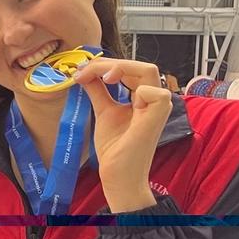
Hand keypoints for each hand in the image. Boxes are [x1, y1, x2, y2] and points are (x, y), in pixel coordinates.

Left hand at [73, 58, 172, 211]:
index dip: (106, 65)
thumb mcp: (103, 111)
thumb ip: (97, 91)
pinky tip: (124, 100)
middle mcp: (153, 99)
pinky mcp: (157, 117)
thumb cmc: (115, 148)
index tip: (80, 72)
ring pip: (148, 70)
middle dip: (110, 63)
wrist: (117, 174)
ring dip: (120, 68)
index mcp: (142, 97)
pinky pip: (156, 93)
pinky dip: (138, 90)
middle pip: (140, 65)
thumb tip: (85, 73)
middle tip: (85, 72)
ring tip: (100, 78)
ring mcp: (157, 107)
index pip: (130, 69)